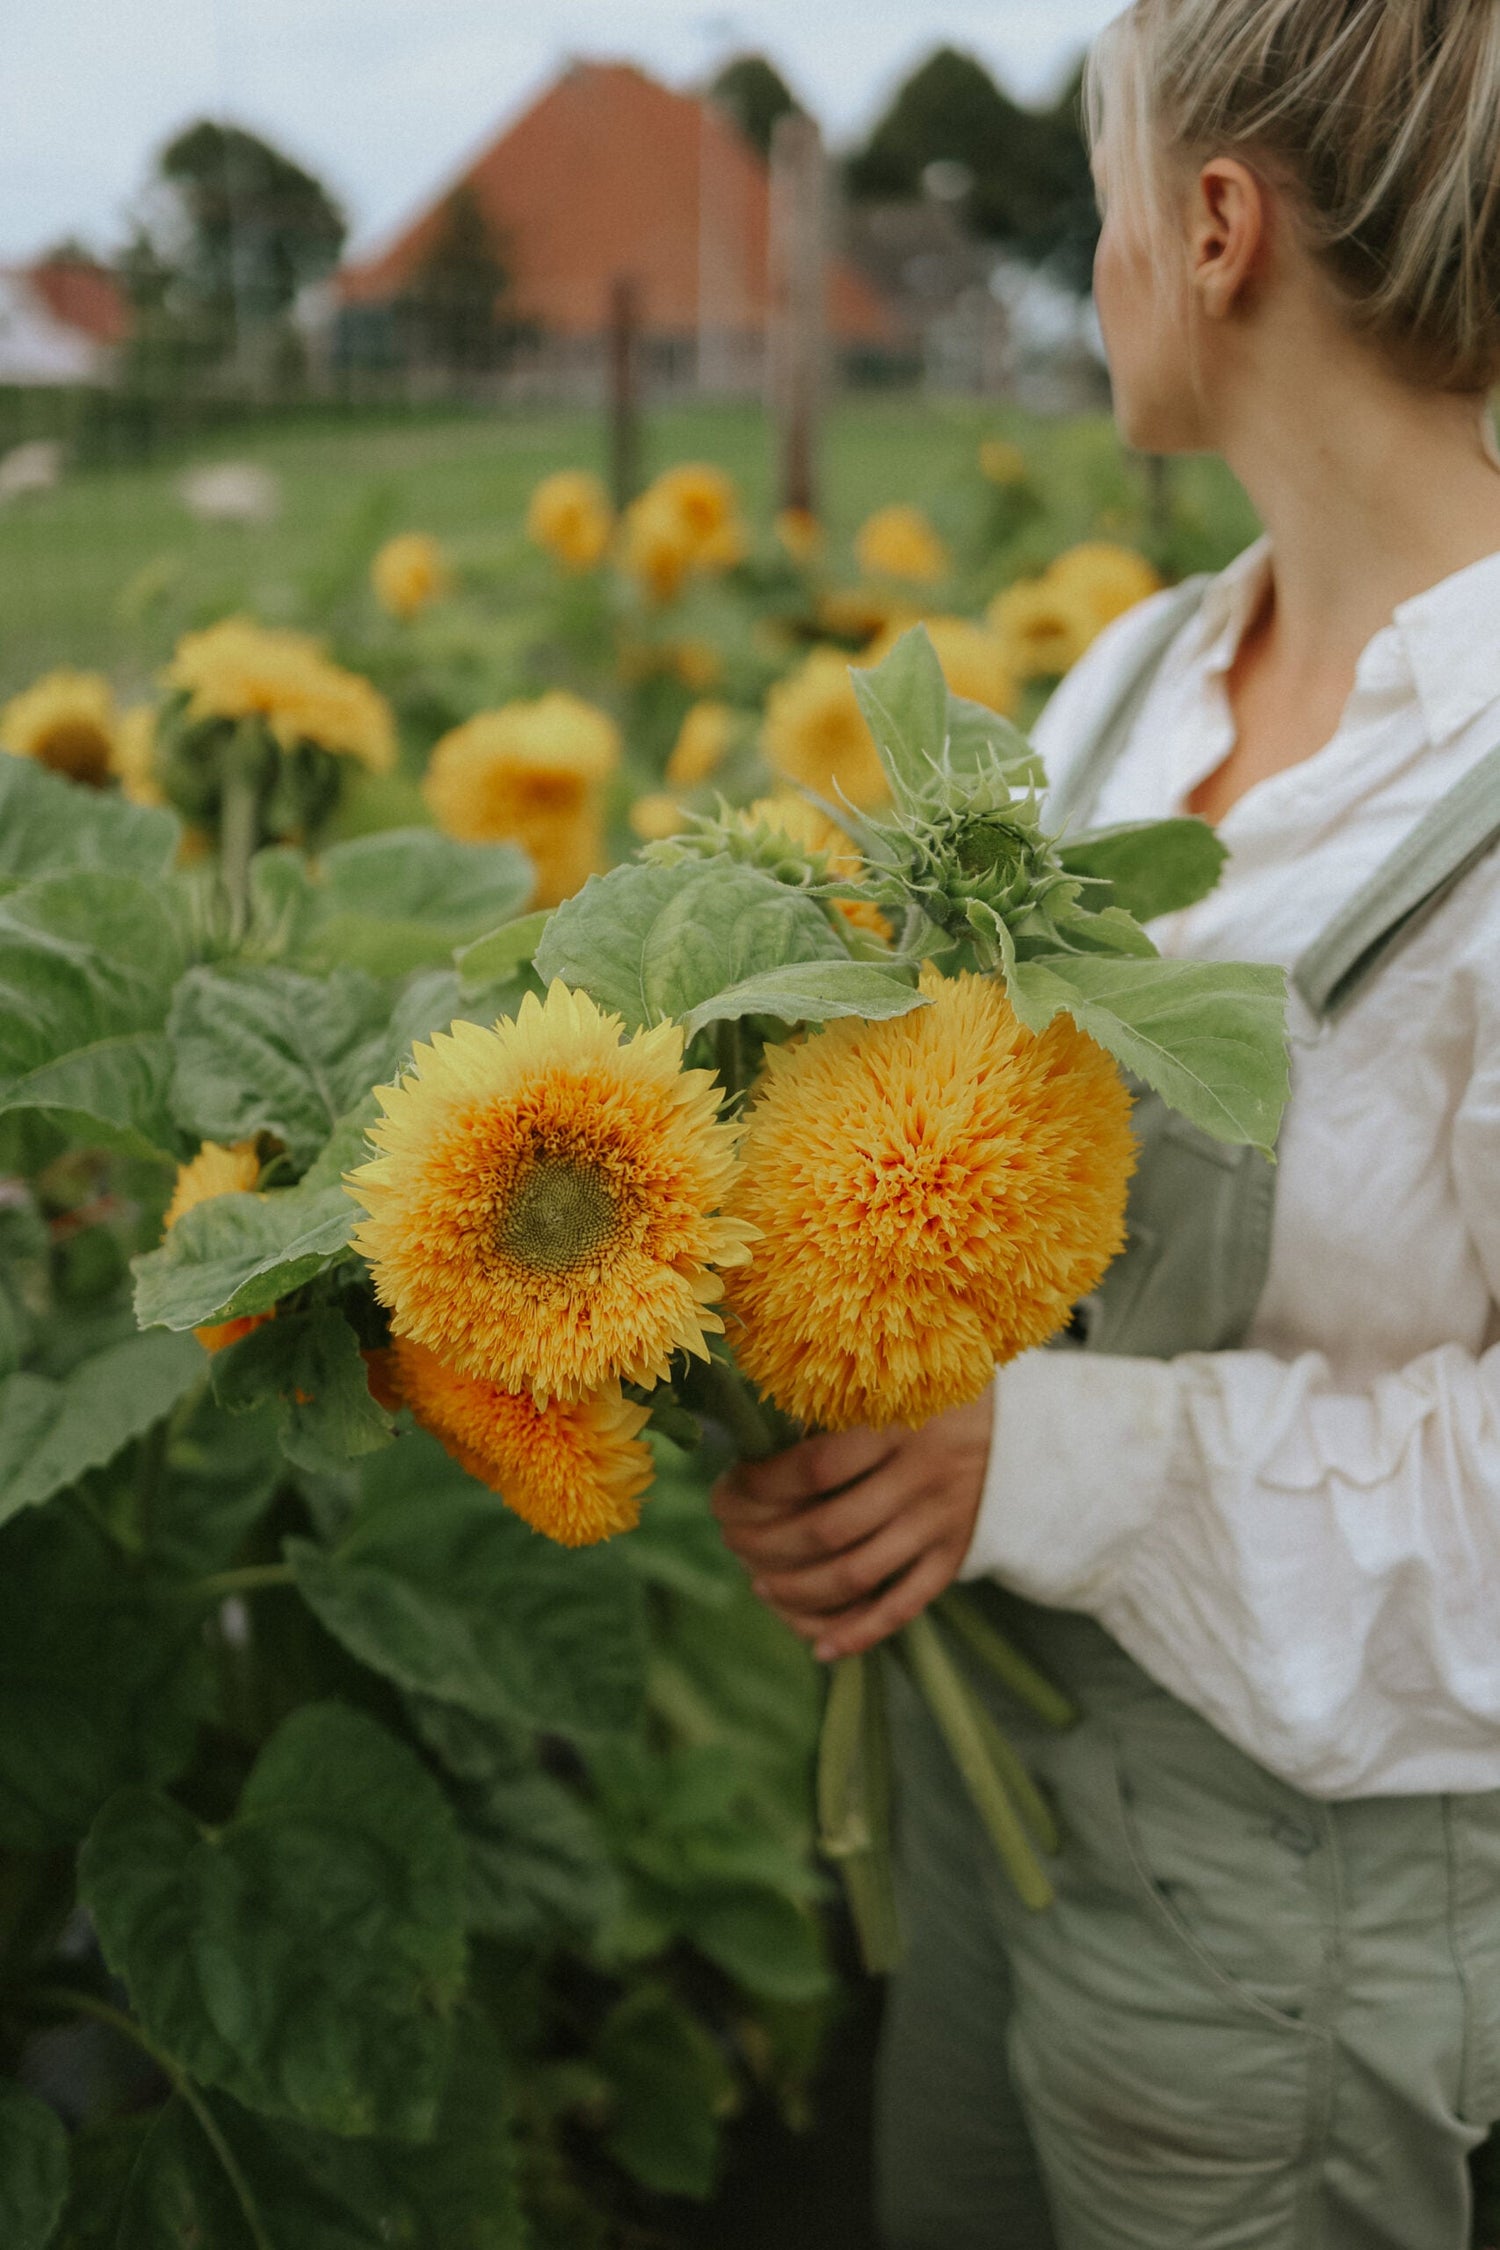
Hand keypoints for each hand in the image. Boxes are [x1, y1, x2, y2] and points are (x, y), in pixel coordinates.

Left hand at [710, 1386, 993, 1660]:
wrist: (1018, 1425)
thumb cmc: (926, 1396)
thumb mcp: (884, 1387)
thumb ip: (828, 1416)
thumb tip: (746, 1463)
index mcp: (898, 1424)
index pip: (814, 1469)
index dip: (760, 1487)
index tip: (727, 1487)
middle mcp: (922, 1477)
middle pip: (827, 1529)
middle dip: (764, 1543)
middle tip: (730, 1539)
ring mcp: (940, 1522)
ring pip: (857, 1575)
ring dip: (797, 1590)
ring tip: (761, 1585)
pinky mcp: (953, 1556)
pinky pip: (903, 1607)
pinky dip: (858, 1633)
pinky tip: (819, 1648)